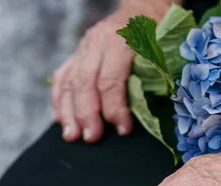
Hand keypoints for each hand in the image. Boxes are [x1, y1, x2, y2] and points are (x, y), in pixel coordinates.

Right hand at [51, 3, 167, 142]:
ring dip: (69, 112)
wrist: (143, 11)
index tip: (123, 129)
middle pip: (85, 83)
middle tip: (91, 138)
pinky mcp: (76, 54)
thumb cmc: (157, 35)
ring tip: (71, 136)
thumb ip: (152, 77)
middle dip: (87, 114)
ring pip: (69, 81)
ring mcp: (84, 48)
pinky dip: (59, 100)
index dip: (115, 109)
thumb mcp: (161, 52)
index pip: (111, 80)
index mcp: (121, 41)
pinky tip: (60, 120)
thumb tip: (144, 114)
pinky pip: (62, 77)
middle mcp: (97, 42)